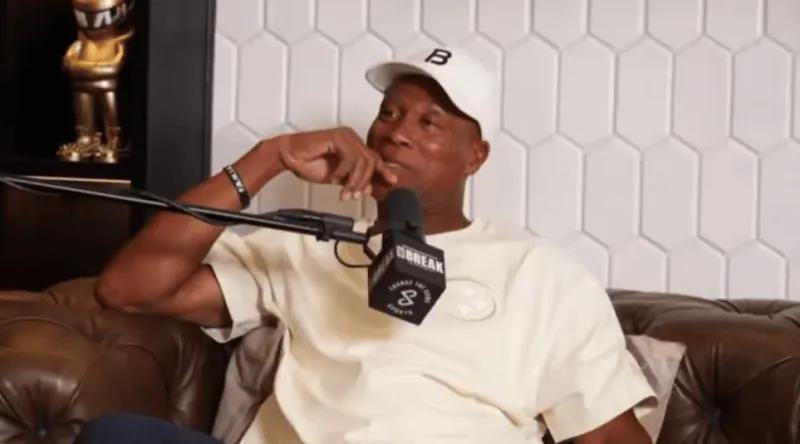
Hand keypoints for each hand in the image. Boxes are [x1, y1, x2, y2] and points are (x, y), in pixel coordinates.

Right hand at [276, 127, 397, 198]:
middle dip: (364, 181)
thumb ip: (353, 181)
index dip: (383, 170)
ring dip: (355, 180)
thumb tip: (369, 188)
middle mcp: (352, 138)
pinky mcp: (337, 137)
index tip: (392, 182)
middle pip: (371, 161)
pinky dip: (344, 171)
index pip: (374, 158)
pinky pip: (350, 158)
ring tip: (346, 192)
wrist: (289, 156)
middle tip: (355, 195)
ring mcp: (345, 136)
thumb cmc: (309, 164)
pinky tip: (335, 178)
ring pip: (362, 161)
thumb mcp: (337, 178)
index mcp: (354, 145)